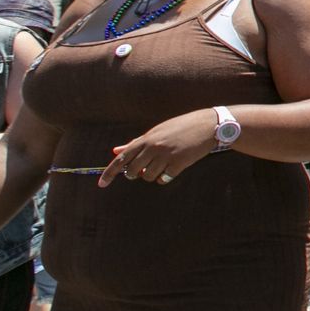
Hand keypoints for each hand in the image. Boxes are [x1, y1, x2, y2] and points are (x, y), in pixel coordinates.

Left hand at [99, 109, 220, 186]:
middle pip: (132, 172)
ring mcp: (166, 156)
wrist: (207, 125)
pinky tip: (173, 167)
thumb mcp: (156, 132)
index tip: (101, 184)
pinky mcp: (179, 164)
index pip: (122, 159)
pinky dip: (165, 177)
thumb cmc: (180, 127)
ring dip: (152, 175)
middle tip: (143, 168)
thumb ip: (136, 143)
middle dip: (134, 174)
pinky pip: (163, 179)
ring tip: (162, 165)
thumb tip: (115, 151)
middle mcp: (153, 147)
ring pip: (147, 177)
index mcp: (146, 139)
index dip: (109, 173)